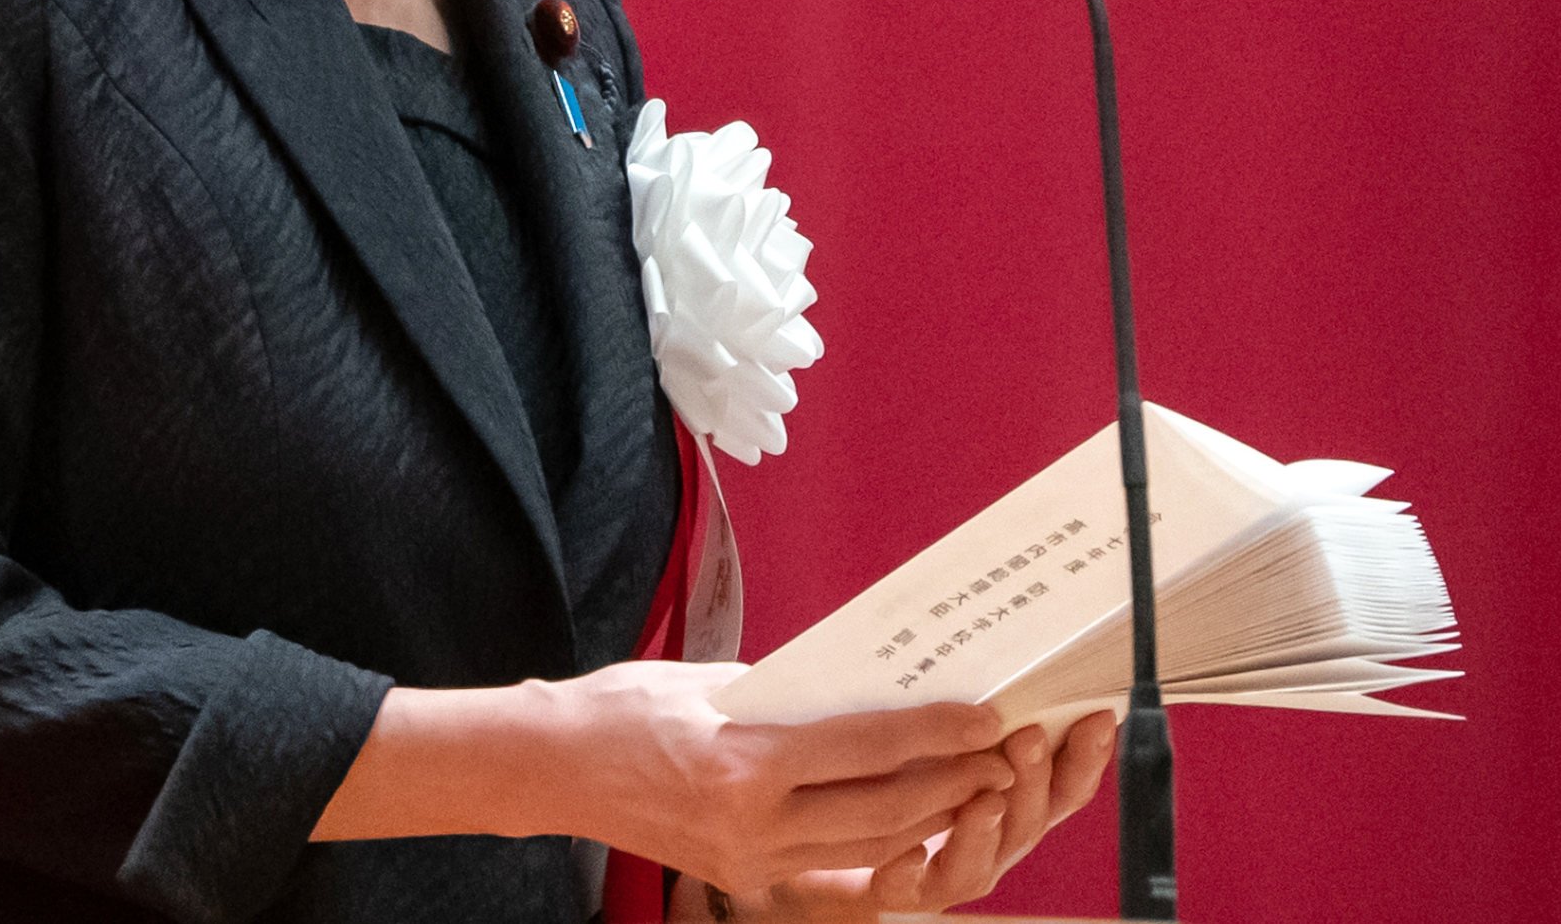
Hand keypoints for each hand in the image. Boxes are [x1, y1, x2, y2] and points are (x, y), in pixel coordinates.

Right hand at [547, 664, 1016, 895]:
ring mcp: (748, 861)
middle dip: (954, 784)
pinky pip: (834, 862)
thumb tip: (869, 692)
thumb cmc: (627, 706)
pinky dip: (883, 840)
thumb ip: (794, 697)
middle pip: (883, 810)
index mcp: (745, 763)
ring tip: (976, 784)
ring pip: (868, 848)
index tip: (986, 717)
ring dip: (931, 819)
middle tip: (1005, 754)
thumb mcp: (716, 682)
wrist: (554, 768)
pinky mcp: (742, 878)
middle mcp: (752, 824)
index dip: (936, 734)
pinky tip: (916, 816)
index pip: (867, 750)